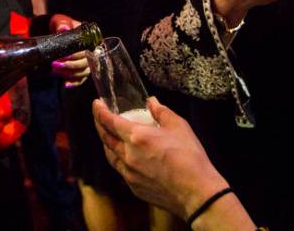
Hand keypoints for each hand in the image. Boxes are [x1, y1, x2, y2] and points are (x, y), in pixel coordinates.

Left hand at [49, 14, 89, 85]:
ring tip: (55, 70)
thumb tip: (64, 28)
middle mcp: (91, 52)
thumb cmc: (61, 25)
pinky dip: (74, 83)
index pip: (87, 51)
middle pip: (85, 64)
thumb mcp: (61, 21)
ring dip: (69, 74)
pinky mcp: (80, 70)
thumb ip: (62, 24)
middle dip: (70, 65)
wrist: (56, 31)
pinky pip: (81, 79)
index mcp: (90, 40)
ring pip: (83, 72)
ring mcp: (86, 62)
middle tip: (55, 64)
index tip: (63, 56)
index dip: (76, 55)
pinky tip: (65, 84)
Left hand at [92, 96, 224, 218]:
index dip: (100, 111)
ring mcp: (129, 174)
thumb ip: (161, 111)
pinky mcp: (134, 188)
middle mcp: (128, 155)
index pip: (109, 121)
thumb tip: (151, 101)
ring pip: (111, 156)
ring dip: (107, 144)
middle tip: (99, 116)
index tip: (96, 103)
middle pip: (105, 138)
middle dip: (99, 124)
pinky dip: (119, 160)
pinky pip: (121, 171)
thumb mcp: (179, 126)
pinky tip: (125, 158)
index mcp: (136, 137)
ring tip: (109, 136)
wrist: (196, 192)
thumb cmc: (190, 157)